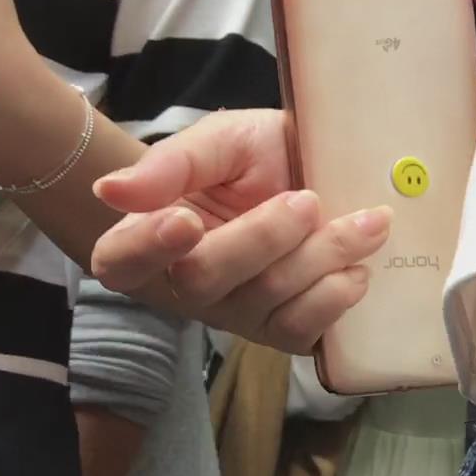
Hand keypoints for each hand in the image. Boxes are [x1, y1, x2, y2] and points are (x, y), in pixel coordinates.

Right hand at [91, 110, 391, 352]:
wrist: (321, 174)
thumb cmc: (255, 157)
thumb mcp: (218, 142)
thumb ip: (171, 164)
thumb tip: (111, 191)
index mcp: (152, 237)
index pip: (122, 261)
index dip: (149, 247)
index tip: (185, 219)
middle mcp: (188, 286)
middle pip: (204, 281)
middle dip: (264, 237)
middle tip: (307, 200)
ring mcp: (238, 314)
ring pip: (263, 301)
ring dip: (318, 258)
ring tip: (363, 223)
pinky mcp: (284, 332)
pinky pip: (301, 332)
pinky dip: (335, 297)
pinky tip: (357, 268)